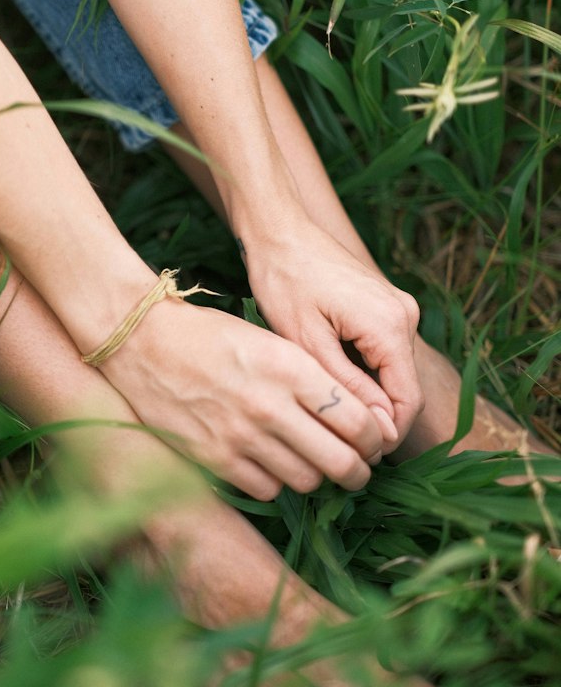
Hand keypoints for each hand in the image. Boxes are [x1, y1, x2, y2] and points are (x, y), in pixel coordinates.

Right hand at [98, 298, 387, 500]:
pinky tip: (269, 463)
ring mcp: (241, 436)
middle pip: (341, 461)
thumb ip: (310, 378)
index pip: (357, 420)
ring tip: (311, 463)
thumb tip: (351, 419)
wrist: (140, 341)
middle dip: (358, 470)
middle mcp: (270, 405)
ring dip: (316, 476)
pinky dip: (275, 482)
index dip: (374, 439)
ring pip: (307, 480)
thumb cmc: (208, 335)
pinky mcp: (214, 459)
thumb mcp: (268, 341)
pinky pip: (266, 489)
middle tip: (358, 468)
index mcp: (291, 368)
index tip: (373, 442)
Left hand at [241, 220, 423, 446]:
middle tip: (335, 442)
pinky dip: (364, 372)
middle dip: (376, 418)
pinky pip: (384, 351)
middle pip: (403, 387)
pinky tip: (330, 381)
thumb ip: (346, 387)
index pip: (407, 401)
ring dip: (368, 395)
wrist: (279, 230)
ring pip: (393, 371)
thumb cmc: (284, 280)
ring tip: (327, 415)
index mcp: (389, 325)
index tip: (353, 456)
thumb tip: (376, 431)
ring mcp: (397, 307)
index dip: (385, 435)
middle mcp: (404, 314)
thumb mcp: (307, 342)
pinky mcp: (384, 304)